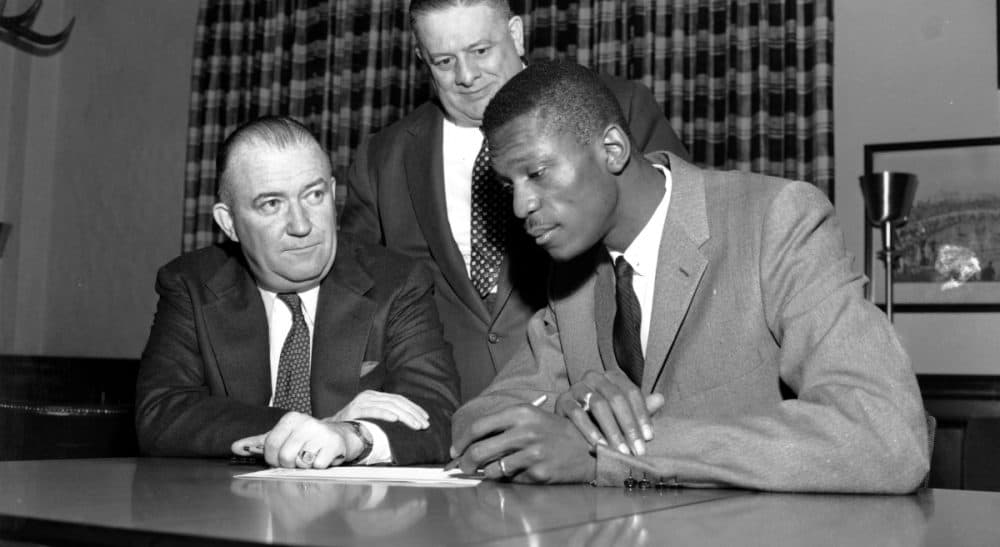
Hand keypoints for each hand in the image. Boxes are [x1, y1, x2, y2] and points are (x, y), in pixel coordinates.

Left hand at [231, 412, 362, 467]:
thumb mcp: (283, 436)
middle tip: (299, 458)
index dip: (273, 458)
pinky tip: (323, 458)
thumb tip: (234, 447)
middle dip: (290, 464)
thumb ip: (258, 443)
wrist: (341, 436)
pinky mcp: (334, 444)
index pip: (270, 446)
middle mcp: (306, 422)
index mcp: (290, 419)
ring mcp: (321, 432)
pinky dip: (319, 467)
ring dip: (305, 466)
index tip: (281, 457)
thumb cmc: (308, 438)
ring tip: (311, 457)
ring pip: (300, 462)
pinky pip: (317, 466)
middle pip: (284, 457)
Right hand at [326, 390, 428, 429]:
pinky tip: (395, 419)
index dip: (414, 408)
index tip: (425, 418)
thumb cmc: (353, 427)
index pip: (399, 400)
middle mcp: (369, 396)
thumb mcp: (372, 419)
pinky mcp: (354, 409)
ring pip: (389, 406)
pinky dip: (385, 414)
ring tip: (415, 425)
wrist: (330, 430)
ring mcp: (362, 401)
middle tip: (424, 424)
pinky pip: (373, 410)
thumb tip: (407, 424)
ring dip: (405, 416)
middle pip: (397, 402)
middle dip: (413, 414)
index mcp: (375, 396)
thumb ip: (385, 417)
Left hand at [449, 404, 595, 483]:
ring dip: (486, 473)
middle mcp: (525, 432)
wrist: (587, 447)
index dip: (461, 441)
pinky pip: (510, 480)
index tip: (455, 450)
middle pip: (480, 450)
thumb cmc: (554, 432)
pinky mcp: (539, 473)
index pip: (478, 427)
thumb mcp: (531, 417)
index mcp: (520, 413)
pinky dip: (508, 479)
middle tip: (463, 467)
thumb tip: (470, 443)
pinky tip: (517, 472)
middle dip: (465, 462)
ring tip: (492, 470)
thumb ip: (502, 426)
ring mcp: (532, 454)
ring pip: (492, 469)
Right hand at [554, 370, 664, 455]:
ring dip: (611, 430)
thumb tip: (661, 399)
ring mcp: (577, 387)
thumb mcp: (623, 413)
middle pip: (616, 398)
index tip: (649, 437)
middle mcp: (594, 377)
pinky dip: (589, 430)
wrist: (570, 423)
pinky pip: (576, 413)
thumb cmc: (603, 418)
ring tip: (619, 451)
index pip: (631, 392)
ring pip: (598, 405)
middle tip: (636, 449)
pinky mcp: (562, 400)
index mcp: (612, 376)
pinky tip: (598, 446)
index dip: (642, 414)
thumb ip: (640, 408)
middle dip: (628, 426)